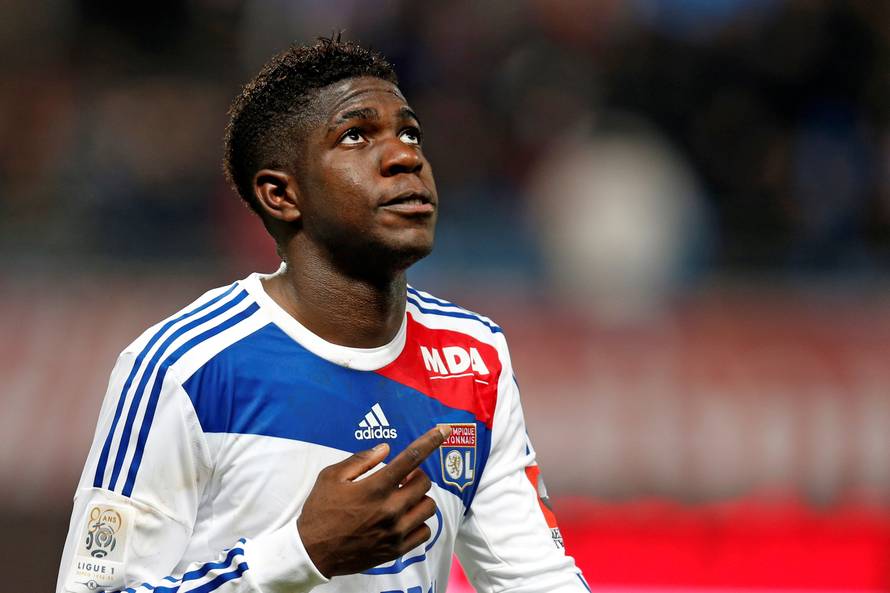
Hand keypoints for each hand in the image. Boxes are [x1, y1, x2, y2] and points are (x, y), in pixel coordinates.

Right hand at [296, 425, 450, 577]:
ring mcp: (395, 531)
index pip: (411, 458)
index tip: (445, 430)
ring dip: (419, 498)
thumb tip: (386, 449)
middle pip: (424, 482)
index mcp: (375, 488)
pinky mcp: (396, 550)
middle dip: (416, 475)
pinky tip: (404, 518)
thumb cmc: (320, 511)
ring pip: (428, 507)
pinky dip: (419, 522)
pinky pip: (425, 531)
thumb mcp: (331, 477)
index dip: (430, 441)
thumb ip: (361, 460)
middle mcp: (390, 509)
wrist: (312, 552)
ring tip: (402, 498)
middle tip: (402, 478)